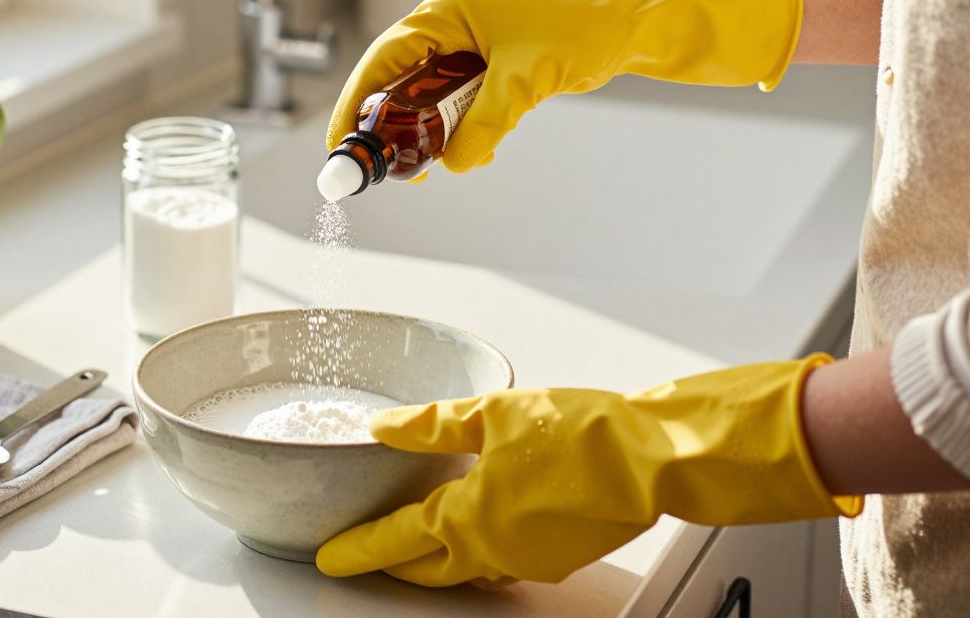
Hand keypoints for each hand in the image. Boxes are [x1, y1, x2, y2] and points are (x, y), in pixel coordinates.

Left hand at [316, 356, 859, 586]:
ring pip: (464, 571)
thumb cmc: (584, 433)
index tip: (331, 556)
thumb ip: (431, 425)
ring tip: (413, 544)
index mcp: (470, 517)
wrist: (653, 458)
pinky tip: (478, 532)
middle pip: (425, 568)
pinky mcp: (555, 555)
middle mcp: (493, 549)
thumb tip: (385, 428)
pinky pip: (500, 565)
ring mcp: (527, 559)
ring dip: (433, 561)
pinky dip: (476, 555)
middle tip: (364, 554)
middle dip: (390, 564)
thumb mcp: (492, 413)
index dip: (358, 549)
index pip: (396, 540)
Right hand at [327, 0, 802, 173]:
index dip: (356, 106)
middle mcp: (447, 23)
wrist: (626, 22)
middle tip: (389, 172)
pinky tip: (467, 151)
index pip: (382, 61)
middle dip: (390, 129)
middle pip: (395, 82)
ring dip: (424, 135)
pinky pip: (450, 102)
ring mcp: (464, 44)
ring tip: (429, 168)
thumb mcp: (527, 81)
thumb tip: (454, 163)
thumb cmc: (582, 28)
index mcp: (445, 11)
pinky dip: (453, 130)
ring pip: (421, 97)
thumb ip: (485, 123)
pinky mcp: (482, 64)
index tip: (342, 149)